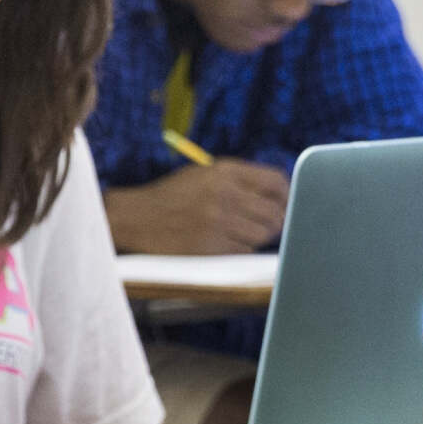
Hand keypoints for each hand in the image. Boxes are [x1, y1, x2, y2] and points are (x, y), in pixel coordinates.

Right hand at [103, 156, 288, 253]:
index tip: (284, 203)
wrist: (136, 219)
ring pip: (262, 235)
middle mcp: (224, 194)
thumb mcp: (203, 175)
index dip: (286, 195)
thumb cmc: (172, 197)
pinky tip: (225, 243)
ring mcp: (218, 222)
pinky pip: (244, 251)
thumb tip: (279, 194)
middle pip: (274, 212)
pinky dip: (240, 250)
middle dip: (276, 221)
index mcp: (224, 172)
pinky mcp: (210, 246)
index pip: (275, 182)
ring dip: (258, 237)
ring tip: (243, 234)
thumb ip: (238, 180)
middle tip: (267, 225)